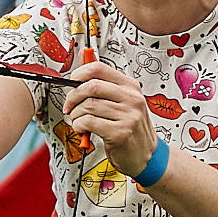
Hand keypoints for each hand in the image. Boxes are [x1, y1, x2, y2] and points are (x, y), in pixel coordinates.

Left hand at [62, 60, 155, 176]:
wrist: (147, 155)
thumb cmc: (131, 129)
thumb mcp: (122, 102)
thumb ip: (103, 83)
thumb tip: (83, 61)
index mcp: (130, 86)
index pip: (99, 68)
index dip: (79, 73)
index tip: (72, 83)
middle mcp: (131, 98)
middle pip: (91, 86)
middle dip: (73, 96)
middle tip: (70, 106)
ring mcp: (128, 116)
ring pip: (88, 105)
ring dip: (75, 115)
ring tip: (79, 121)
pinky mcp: (120, 133)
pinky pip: (88, 122)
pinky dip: (79, 126)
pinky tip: (83, 130)